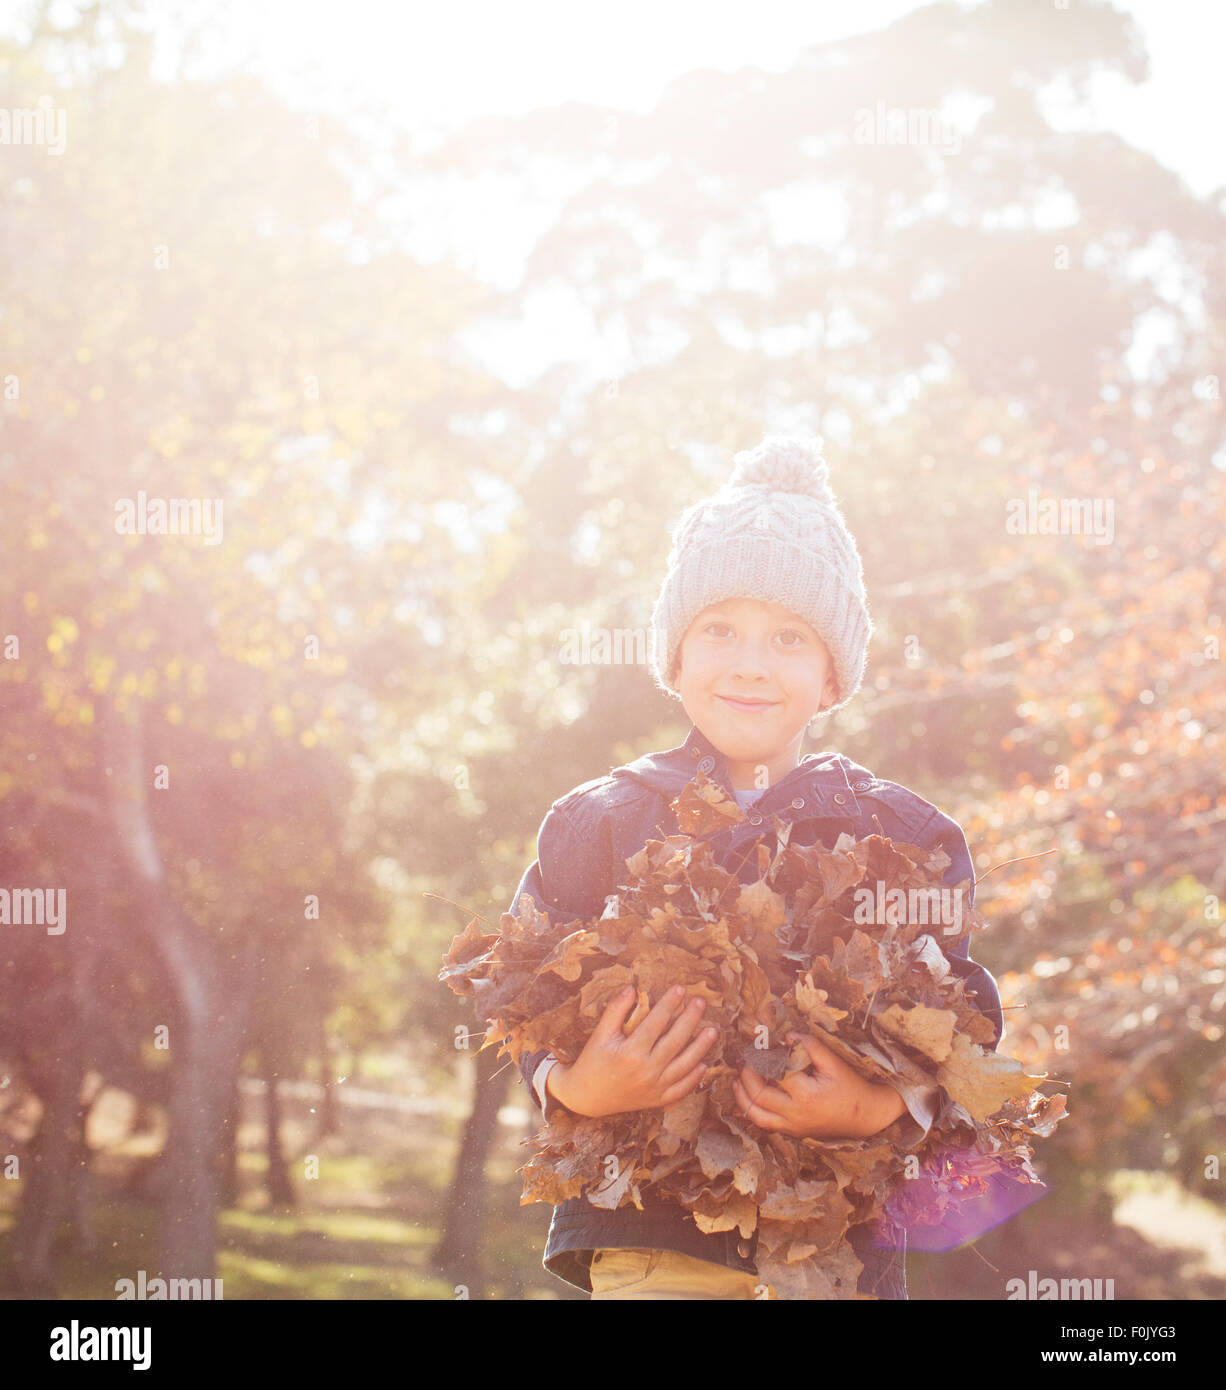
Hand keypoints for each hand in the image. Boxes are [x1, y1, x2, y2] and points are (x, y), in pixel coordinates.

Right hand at [546, 984, 719, 1117]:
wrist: (585, 1098)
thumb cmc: (592, 1062)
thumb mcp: (599, 1034)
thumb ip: (615, 1011)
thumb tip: (632, 989)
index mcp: (630, 1053)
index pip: (656, 1022)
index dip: (669, 1004)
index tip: (680, 989)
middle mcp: (646, 1071)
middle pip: (675, 1041)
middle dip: (690, 1019)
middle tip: (700, 1002)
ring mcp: (654, 1088)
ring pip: (684, 1066)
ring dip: (701, 1048)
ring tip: (712, 1030)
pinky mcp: (657, 1100)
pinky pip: (681, 1089)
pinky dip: (694, 1078)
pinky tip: (703, 1064)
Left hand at [732, 1032, 907, 1138]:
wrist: (865, 1116)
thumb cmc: (850, 1086)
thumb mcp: (834, 1063)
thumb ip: (810, 1047)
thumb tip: (786, 1036)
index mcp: (806, 1095)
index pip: (774, 1073)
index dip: (763, 1058)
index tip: (757, 1046)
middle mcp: (796, 1114)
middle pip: (758, 1096)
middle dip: (746, 1076)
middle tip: (744, 1060)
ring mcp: (793, 1127)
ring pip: (756, 1116)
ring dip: (742, 1097)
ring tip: (737, 1079)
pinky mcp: (793, 1133)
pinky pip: (765, 1126)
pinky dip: (751, 1113)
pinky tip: (743, 1101)